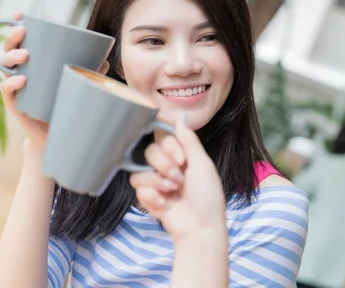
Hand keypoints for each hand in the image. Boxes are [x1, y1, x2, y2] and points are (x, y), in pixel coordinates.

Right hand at [0, 11, 108, 152]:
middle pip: (7, 49)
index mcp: (32, 63)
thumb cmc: (64, 104)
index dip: (15, 25)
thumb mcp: (75, 84)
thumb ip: (88, 72)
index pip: (20, 40)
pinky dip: (12, 84)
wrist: (56, 135)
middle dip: (12, 38)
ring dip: (12, 57)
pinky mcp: (15, 104)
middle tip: (22, 32)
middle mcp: (19, 72)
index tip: (19, 13)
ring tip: (25, 55)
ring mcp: (15, 88)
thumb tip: (106, 60)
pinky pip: (7, 92)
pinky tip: (22, 79)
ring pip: (4, 67)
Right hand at [129, 119, 226, 243]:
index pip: (163, 138)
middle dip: (164, 166)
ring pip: (139, 170)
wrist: (200, 227)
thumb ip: (189, 140)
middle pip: (149, 151)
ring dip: (157, 182)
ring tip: (172, 193)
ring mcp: (156, 183)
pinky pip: (137, 188)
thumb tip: (180, 117)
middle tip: (179, 179)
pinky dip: (151, 196)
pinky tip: (164, 204)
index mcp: (182, 156)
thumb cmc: (207, 196)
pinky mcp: (148, 198)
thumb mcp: (202, 164)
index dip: (169, 146)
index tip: (182, 159)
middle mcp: (167, 166)